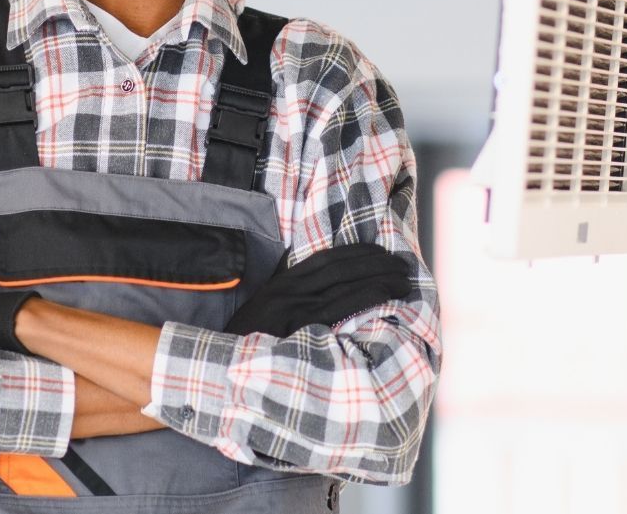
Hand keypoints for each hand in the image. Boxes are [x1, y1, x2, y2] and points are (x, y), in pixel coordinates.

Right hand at [223, 243, 412, 337]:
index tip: (381, 253)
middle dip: (376, 264)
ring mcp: (295, 312)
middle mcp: (289, 293)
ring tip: (404, 282)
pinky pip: (340, 309)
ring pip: (345, 285)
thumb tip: (321, 290)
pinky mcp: (302, 332)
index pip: (326, 259)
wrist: (221, 372)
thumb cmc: (246, 348)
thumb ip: (288, 300)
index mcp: (280, 285)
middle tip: (404, 266)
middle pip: (341, 268)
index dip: (357, 253)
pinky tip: (386, 298)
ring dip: (380, 280)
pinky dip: (366, 298)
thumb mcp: (263, 316)